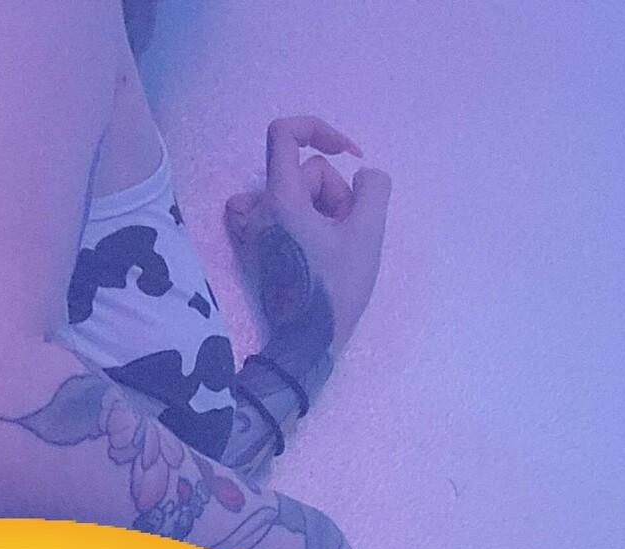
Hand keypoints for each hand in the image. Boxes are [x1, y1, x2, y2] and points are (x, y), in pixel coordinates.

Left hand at [226, 117, 391, 361]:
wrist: (305, 342)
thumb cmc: (334, 290)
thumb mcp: (367, 234)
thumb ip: (373, 190)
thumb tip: (364, 175)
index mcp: (281, 200)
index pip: (285, 134)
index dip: (319, 131)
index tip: (345, 153)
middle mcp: (258, 211)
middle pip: (304, 176)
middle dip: (334, 195)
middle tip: (350, 231)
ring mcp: (251, 233)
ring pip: (294, 198)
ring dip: (319, 210)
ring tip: (334, 244)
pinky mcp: (253, 252)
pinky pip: (269, 215)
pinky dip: (292, 219)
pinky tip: (309, 240)